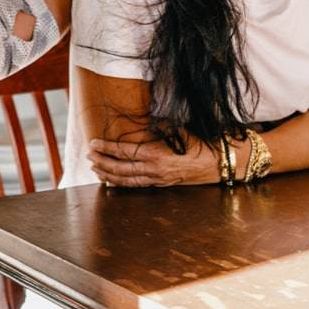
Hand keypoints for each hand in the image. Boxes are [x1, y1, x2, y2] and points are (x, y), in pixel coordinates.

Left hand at [87, 135, 220, 187]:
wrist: (219, 162)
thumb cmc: (200, 143)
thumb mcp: (177, 130)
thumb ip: (157, 127)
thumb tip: (143, 122)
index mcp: (156, 154)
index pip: (124, 151)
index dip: (106, 148)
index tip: (93, 143)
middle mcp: (154, 169)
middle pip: (120, 168)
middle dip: (102, 161)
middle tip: (88, 155)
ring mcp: (158, 179)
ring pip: (126, 180)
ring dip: (108, 174)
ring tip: (95, 168)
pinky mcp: (162, 184)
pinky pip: (137, 185)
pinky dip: (122, 183)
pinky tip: (112, 181)